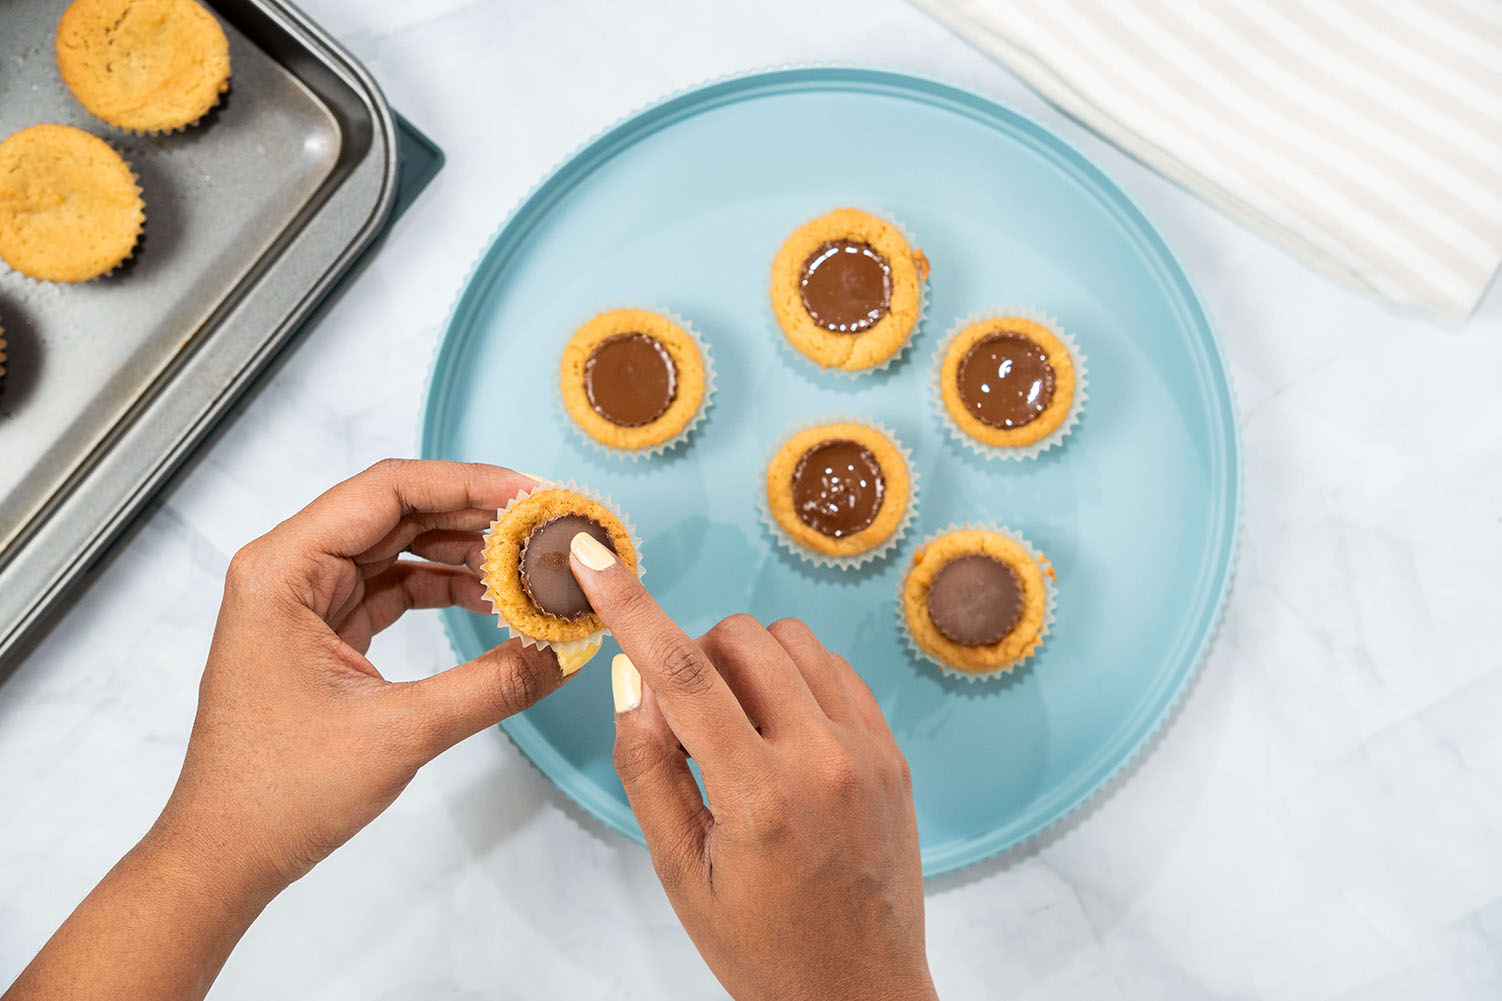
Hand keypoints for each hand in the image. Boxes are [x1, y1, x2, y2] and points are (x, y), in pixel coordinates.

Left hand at [156, 458, 565, 894]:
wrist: (227, 854)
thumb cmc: (276, 793)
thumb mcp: (400, 732)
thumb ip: (493, 684)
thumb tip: (563, 651)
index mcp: (283, 570)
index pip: (389, 491)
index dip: (468, 484)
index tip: (530, 495)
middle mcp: (288, 570)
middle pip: (398, 509)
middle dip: (476, 516)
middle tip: (545, 528)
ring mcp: (304, 598)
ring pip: (399, 545)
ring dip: (465, 552)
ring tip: (530, 566)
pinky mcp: (322, 629)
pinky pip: (394, 585)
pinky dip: (445, 587)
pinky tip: (492, 600)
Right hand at [568, 533, 935, 1000]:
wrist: (860, 993)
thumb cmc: (762, 947)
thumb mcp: (680, 872)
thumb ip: (649, 768)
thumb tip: (634, 680)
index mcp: (761, 798)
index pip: (682, 673)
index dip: (630, 606)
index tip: (597, 560)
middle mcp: (825, 761)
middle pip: (741, 640)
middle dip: (696, 659)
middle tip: (690, 723)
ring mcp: (869, 751)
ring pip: (793, 642)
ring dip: (749, 665)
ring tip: (739, 732)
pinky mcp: (893, 752)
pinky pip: (837, 670)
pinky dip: (796, 681)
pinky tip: (783, 734)